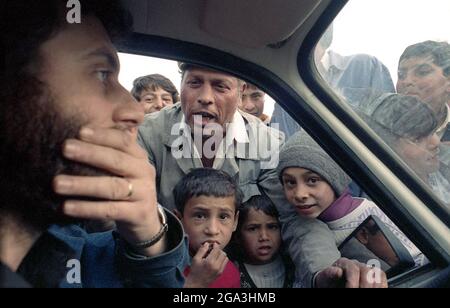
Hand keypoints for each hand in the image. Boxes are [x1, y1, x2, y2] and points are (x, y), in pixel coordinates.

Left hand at [53, 126, 164, 256]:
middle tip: (64, 148)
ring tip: (57, 183)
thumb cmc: (128, 188)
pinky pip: (110, 210)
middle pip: (117, 161)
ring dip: (83, 184)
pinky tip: (67, 207)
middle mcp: (144, 172)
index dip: (103, 135)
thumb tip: (79, 132)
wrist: (147, 221)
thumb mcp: (124, 168)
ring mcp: (144, 194)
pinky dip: (88, 208)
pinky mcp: (138, 214)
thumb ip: (109, 151)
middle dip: (90, 153)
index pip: (123, 141)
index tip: (80, 131)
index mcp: (139, 157)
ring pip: (112, 187)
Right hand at [184, 243, 228, 287]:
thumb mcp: (195, 259)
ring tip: (215, 255)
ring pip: (225, 258)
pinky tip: (216, 260)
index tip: (213, 244)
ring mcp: (219, 270)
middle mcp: (216, 266)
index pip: (217, 250)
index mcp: (210, 262)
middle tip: (213, 250)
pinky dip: (222, 260)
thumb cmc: (195, 272)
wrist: (196, 284)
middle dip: (218, 250)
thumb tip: (207, 244)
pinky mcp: (220, 273)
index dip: (215, 245)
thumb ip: (202, 250)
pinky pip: (225, 263)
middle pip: (223, 253)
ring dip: (221, 255)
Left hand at [315, 258, 387, 287]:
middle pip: (367, 271)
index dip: (353, 282)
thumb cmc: (328, 281)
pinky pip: (382, 278)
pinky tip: (379, 290)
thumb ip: (329, 273)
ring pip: (378, 273)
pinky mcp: (374, 276)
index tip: (350, 290)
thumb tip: (337, 271)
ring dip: (376, 286)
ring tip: (369, 293)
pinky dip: (382, 286)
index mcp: (345, 263)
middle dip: (365, 286)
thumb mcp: (325, 278)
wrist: (332, 283)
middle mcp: (358, 264)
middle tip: (360, 292)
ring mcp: (367, 269)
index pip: (353, 269)